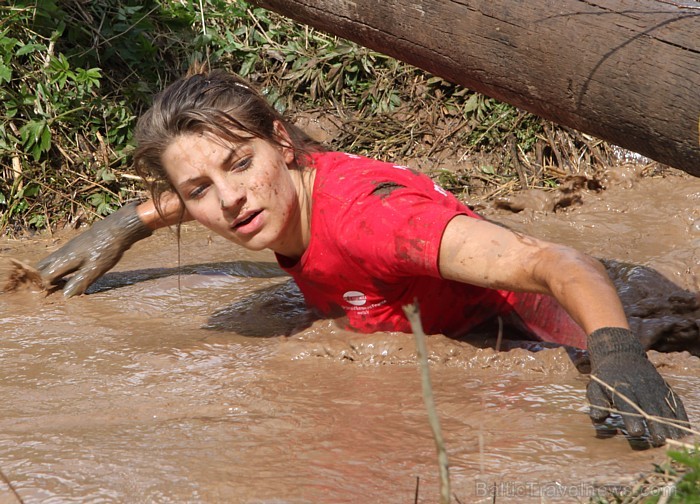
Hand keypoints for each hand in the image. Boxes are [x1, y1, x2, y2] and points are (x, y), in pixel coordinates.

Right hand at [36, 202, 152, 296]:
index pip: (44, 276)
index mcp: (64, 260)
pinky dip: (60, 268)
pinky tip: (70, 275)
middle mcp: (61, 253)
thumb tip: (65, 296)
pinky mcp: (74, 247)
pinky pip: (60, 259)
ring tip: (61, 286)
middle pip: (42, 267)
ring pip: (51, 262)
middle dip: (43, 279)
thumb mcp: (95, 269)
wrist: (117, 229)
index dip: (45, 287)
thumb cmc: (106, 250)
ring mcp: (67, 249)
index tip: (50, 296)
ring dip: (52, 273)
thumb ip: (80, 282)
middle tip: (52, 291)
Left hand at [586, 327, 689, 446]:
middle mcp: (640, 387)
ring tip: (673, 439)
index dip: (632, 418)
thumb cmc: (606, 378)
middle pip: (650, 407)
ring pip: (664, 406)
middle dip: (656, 424)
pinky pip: (675, 401)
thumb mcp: (595, 387)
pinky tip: (683, 429)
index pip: (627, 404)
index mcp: (621, 388)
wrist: (621, 355)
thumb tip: (598, 418)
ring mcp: (654, 386)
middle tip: (660, 440)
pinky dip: (680, 415)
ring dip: (670, 423)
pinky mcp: (664, 387)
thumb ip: (597, 402)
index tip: (636, 432)